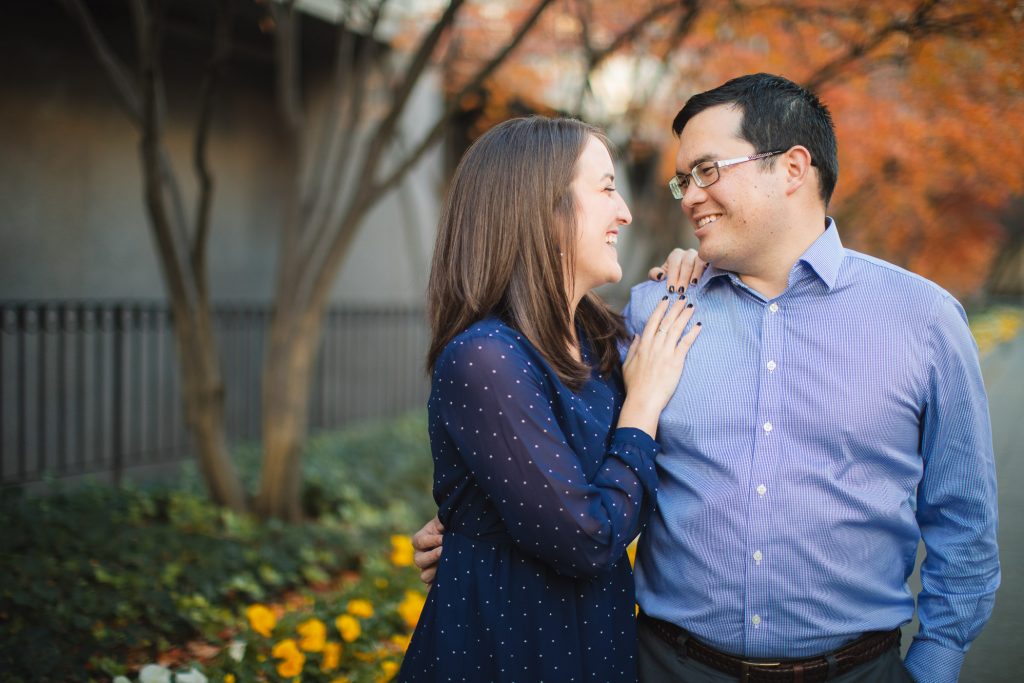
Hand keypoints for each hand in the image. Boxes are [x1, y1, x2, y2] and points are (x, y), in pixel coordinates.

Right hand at [412, 515, 444, 583]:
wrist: (457, 536)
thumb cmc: (449, 527)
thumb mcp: (444, 521)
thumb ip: (442, 520)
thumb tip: (443, 522)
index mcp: (420, 540)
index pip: (419, 542)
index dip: (431, 540)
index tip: (443, 538)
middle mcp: (420, 556)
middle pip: (419, 561)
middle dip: (432, 556)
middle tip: (444, 551)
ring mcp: (427, 569)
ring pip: (424, 576)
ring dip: (435, 571)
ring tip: (448, 566)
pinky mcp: (434, 579)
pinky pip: (431, 588)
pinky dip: (435, 588)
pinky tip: (446, 585)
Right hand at [618, 295, 701, 436]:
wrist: (643, 399)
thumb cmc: (634, 386)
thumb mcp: (627, 365)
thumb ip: (632, 348)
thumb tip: (636, 335)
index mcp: (643, 345)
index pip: (652, 322)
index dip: (660, 309)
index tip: (665, 299)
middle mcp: (655, 345)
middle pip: (667, 322)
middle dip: (675, 308)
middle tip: (682, 297)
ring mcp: (666, 352)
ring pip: (676, 329)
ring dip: (684, 316)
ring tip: (691, 306)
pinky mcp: (676, 361)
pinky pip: (686, 343)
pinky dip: (692, 333)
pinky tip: (698, 326)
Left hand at [648, 248, 706, 293]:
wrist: (687, 282)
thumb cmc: (672, 278)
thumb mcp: (662, 276)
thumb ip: (654, 274)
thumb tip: (660, 275)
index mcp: (676, 255)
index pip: (674, 264)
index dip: (672, 277)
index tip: (671, 290)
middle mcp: (688, 253)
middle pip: (686, 263)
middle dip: (683, 278)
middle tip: (680, 291)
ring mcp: (700, 256)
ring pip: (698, 262)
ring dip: (695, 274)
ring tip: (692, 285)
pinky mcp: (709, 261)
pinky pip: (707, 263)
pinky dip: (704, 270)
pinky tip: (702, 279)